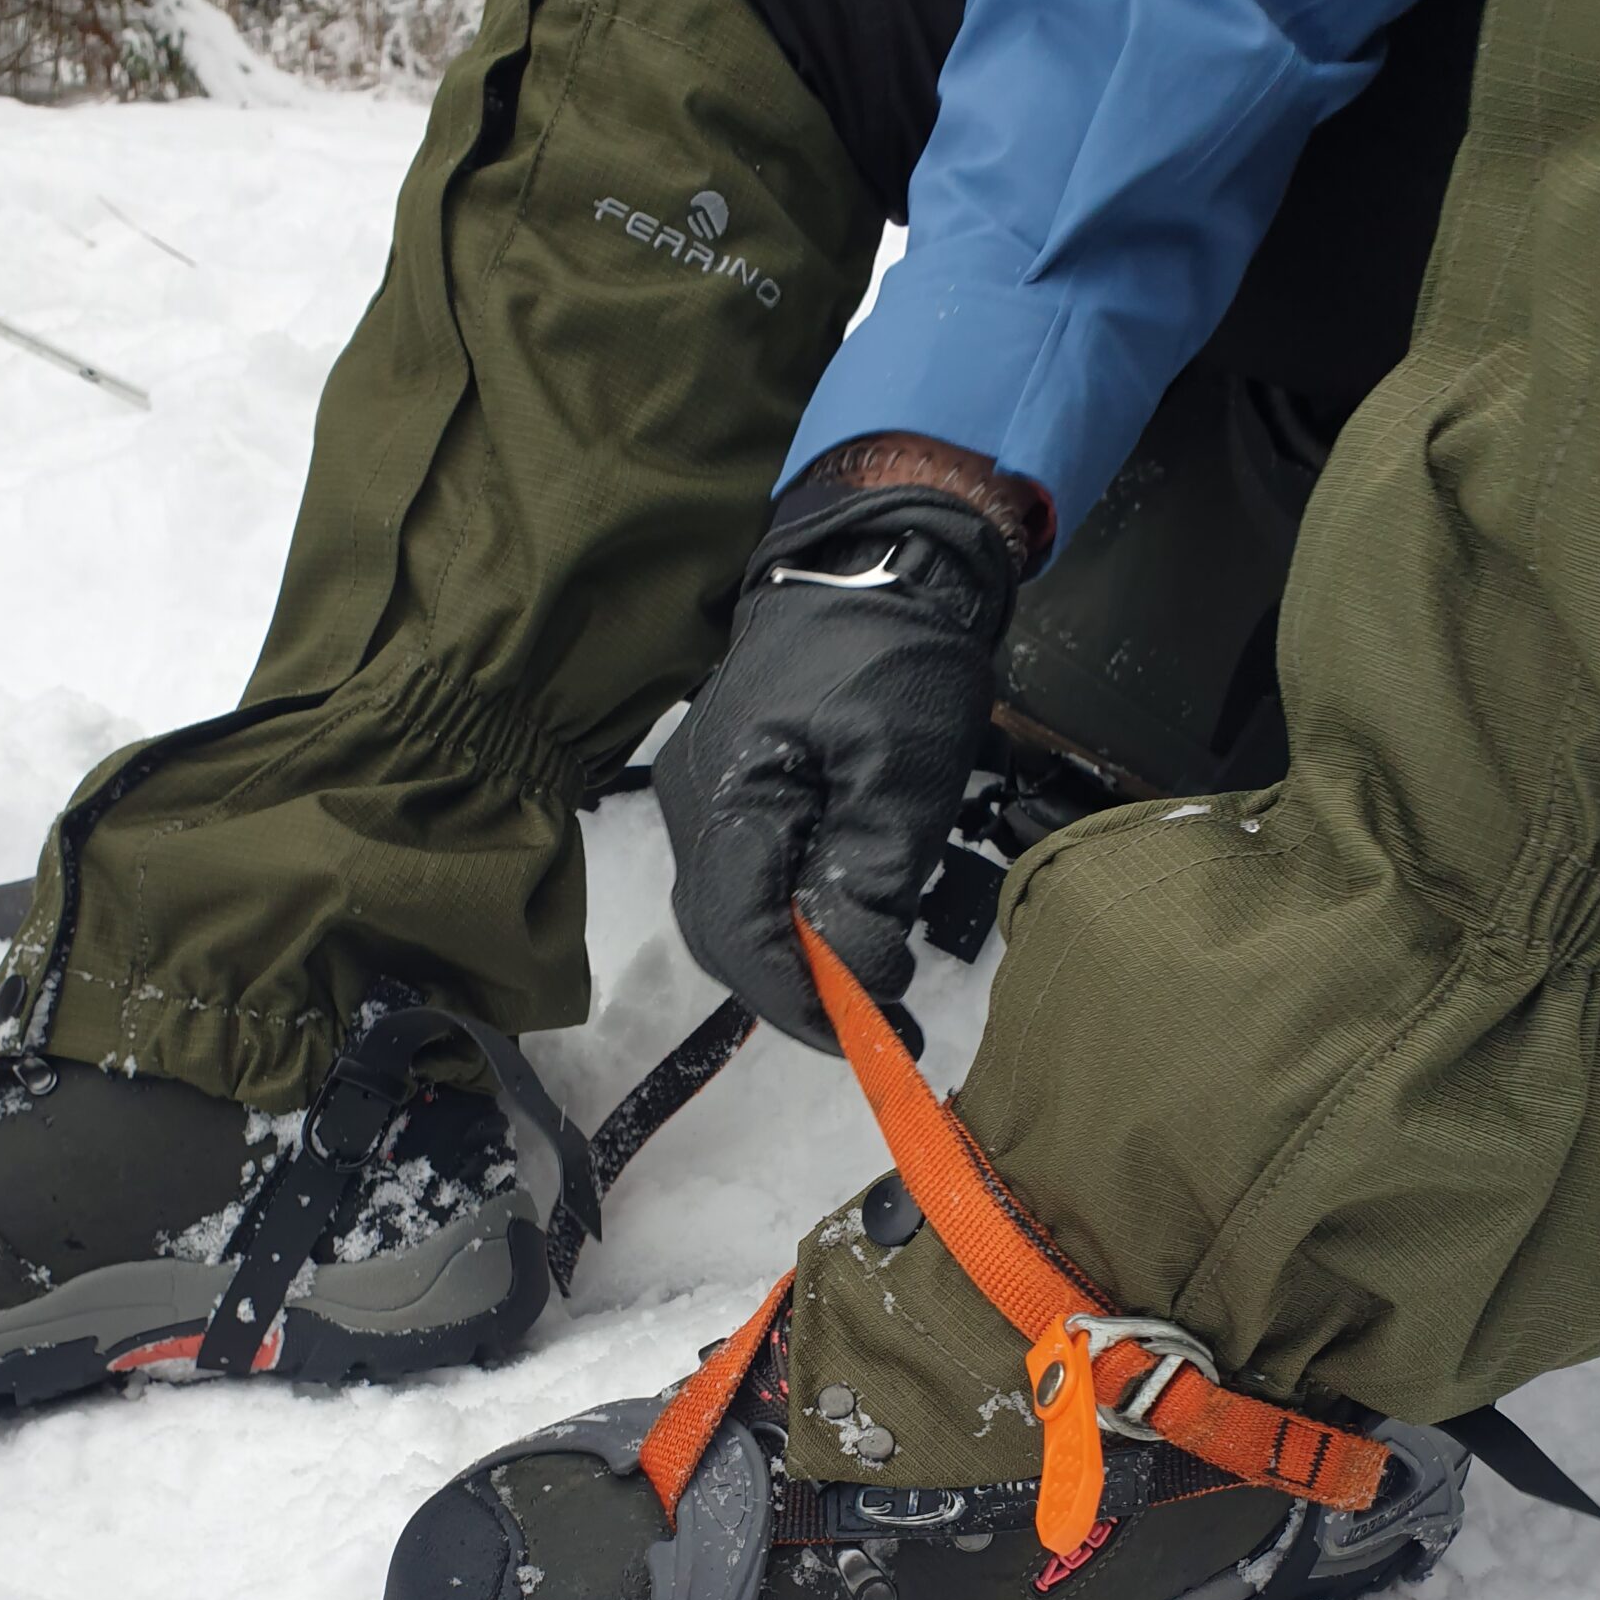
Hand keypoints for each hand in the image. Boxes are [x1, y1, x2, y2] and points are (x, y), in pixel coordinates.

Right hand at [655, 483, 1015, 1050]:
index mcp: (730, 793)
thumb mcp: (904, 770)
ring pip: (730, 914)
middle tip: (876, 1027)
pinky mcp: (728, 788)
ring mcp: (704, 795)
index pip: (738, 932)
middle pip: (722, 935)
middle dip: (796, 994)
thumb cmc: (894, 653)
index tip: (864, 1036)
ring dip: (792, 962)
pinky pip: (744, 878)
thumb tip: (857, 978)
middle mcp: (695, 803)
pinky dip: (788, 919)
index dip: (796, 1000)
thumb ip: (873, 880)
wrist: (877, 563)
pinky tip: (840, 930)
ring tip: (866, 989)